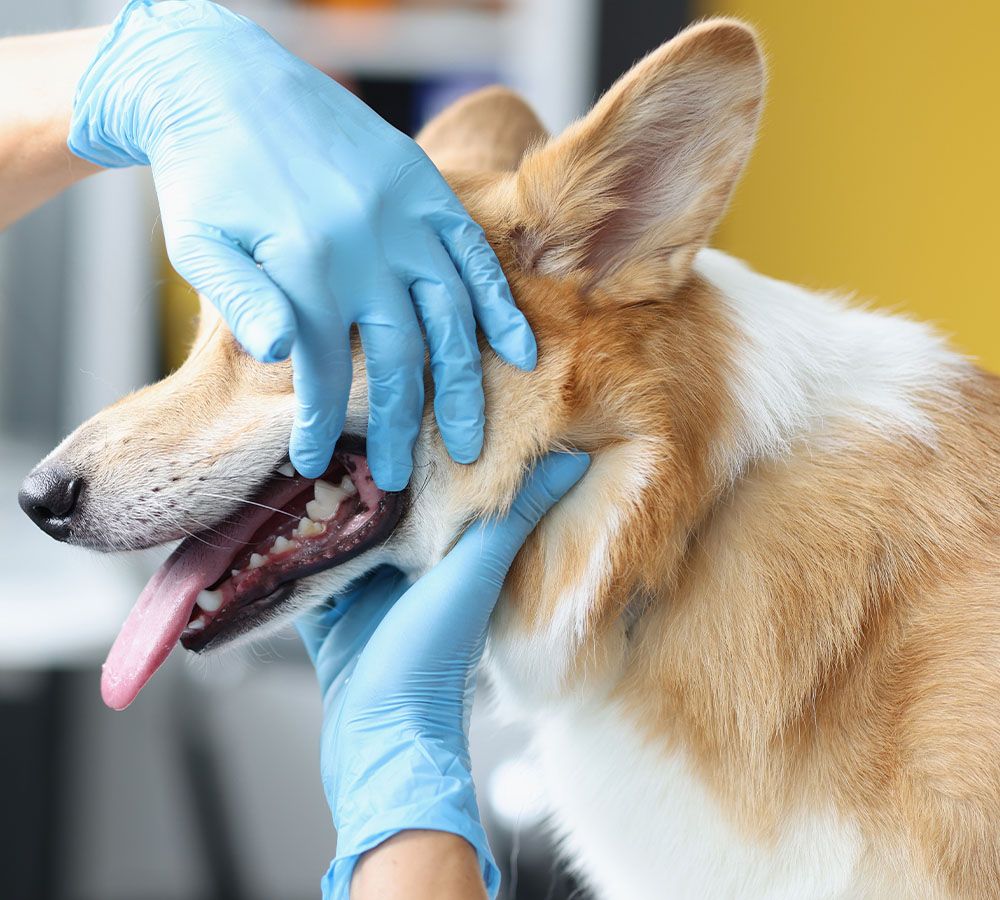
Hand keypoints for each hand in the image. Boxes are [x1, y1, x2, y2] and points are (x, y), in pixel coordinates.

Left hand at [68, 0, 535, 488]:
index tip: (312, 463)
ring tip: (466, 444)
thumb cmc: (205, 175)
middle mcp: (365, 243)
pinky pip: (477, 258)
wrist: (226, 81)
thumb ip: (241, 300)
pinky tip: (519, 355)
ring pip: (450, 318)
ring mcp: (405, 216)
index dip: (316, 422)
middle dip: (396, 426)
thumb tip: (282, 357)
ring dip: (461, 387)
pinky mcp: (429, 190)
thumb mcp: (197, 241)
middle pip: (397, 357)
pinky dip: (502, 307)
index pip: (321, 367)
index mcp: (303, 261)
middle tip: (399, 478)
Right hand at [296, 451, 589, 898]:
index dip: (421, 447)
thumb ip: (514, 519)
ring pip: (338, 530)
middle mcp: (409, 567)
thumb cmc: (431, 662)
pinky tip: (266, 511)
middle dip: (360, 468)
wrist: (378, 744)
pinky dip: (288, 546)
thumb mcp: (473, 578)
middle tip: (333, 416)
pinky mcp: (326, 614)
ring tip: (296, 449)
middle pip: (382, 504)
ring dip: (320, 501)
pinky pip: (302, 568)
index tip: (402, 402)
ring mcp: (364, 591)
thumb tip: (572, 460)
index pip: (436, 485)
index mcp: (449, 554)